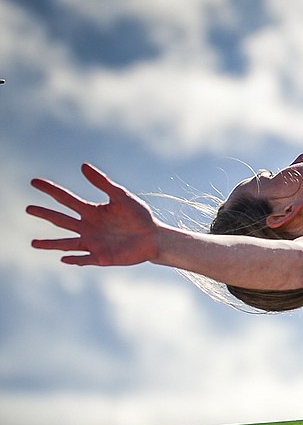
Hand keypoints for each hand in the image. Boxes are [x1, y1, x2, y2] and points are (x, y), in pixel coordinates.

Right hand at [28, 163, 160, 265]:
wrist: (154, 237)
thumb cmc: (139, 216)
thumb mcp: (122, 197)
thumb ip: (103, 183)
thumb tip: (83, 165)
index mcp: (91, 211)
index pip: (66, 199)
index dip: (51, 190)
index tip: (34, 181)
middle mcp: (87, 227)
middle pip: (61, 220)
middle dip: (45, 214)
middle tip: (28, 208)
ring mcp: (93, 243)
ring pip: (67, 243)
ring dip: (51, 244)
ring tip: (33, 243)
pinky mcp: (102, 257)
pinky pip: (85, 258)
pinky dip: (75, 259)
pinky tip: (64, 257)